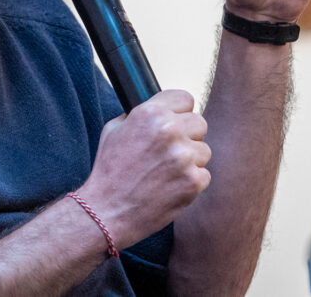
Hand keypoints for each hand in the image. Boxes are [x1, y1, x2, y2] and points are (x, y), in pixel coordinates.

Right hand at [76, 90, 210, 248]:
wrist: (106, 211)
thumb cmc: (109, 171)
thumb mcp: (115, 129)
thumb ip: (140, 114)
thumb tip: (160, 109)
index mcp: (150, 113)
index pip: (185, 98)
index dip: (179, 111)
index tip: (176, 121)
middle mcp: (170, 130)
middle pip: (199, 123)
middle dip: (187, 136)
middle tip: (170, 151)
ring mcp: (183, 156)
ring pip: (204, 150)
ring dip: (190, 160)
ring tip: (166, 172)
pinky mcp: (193, 181)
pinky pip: (204, 174)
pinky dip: (191, 182)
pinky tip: (170, 186)